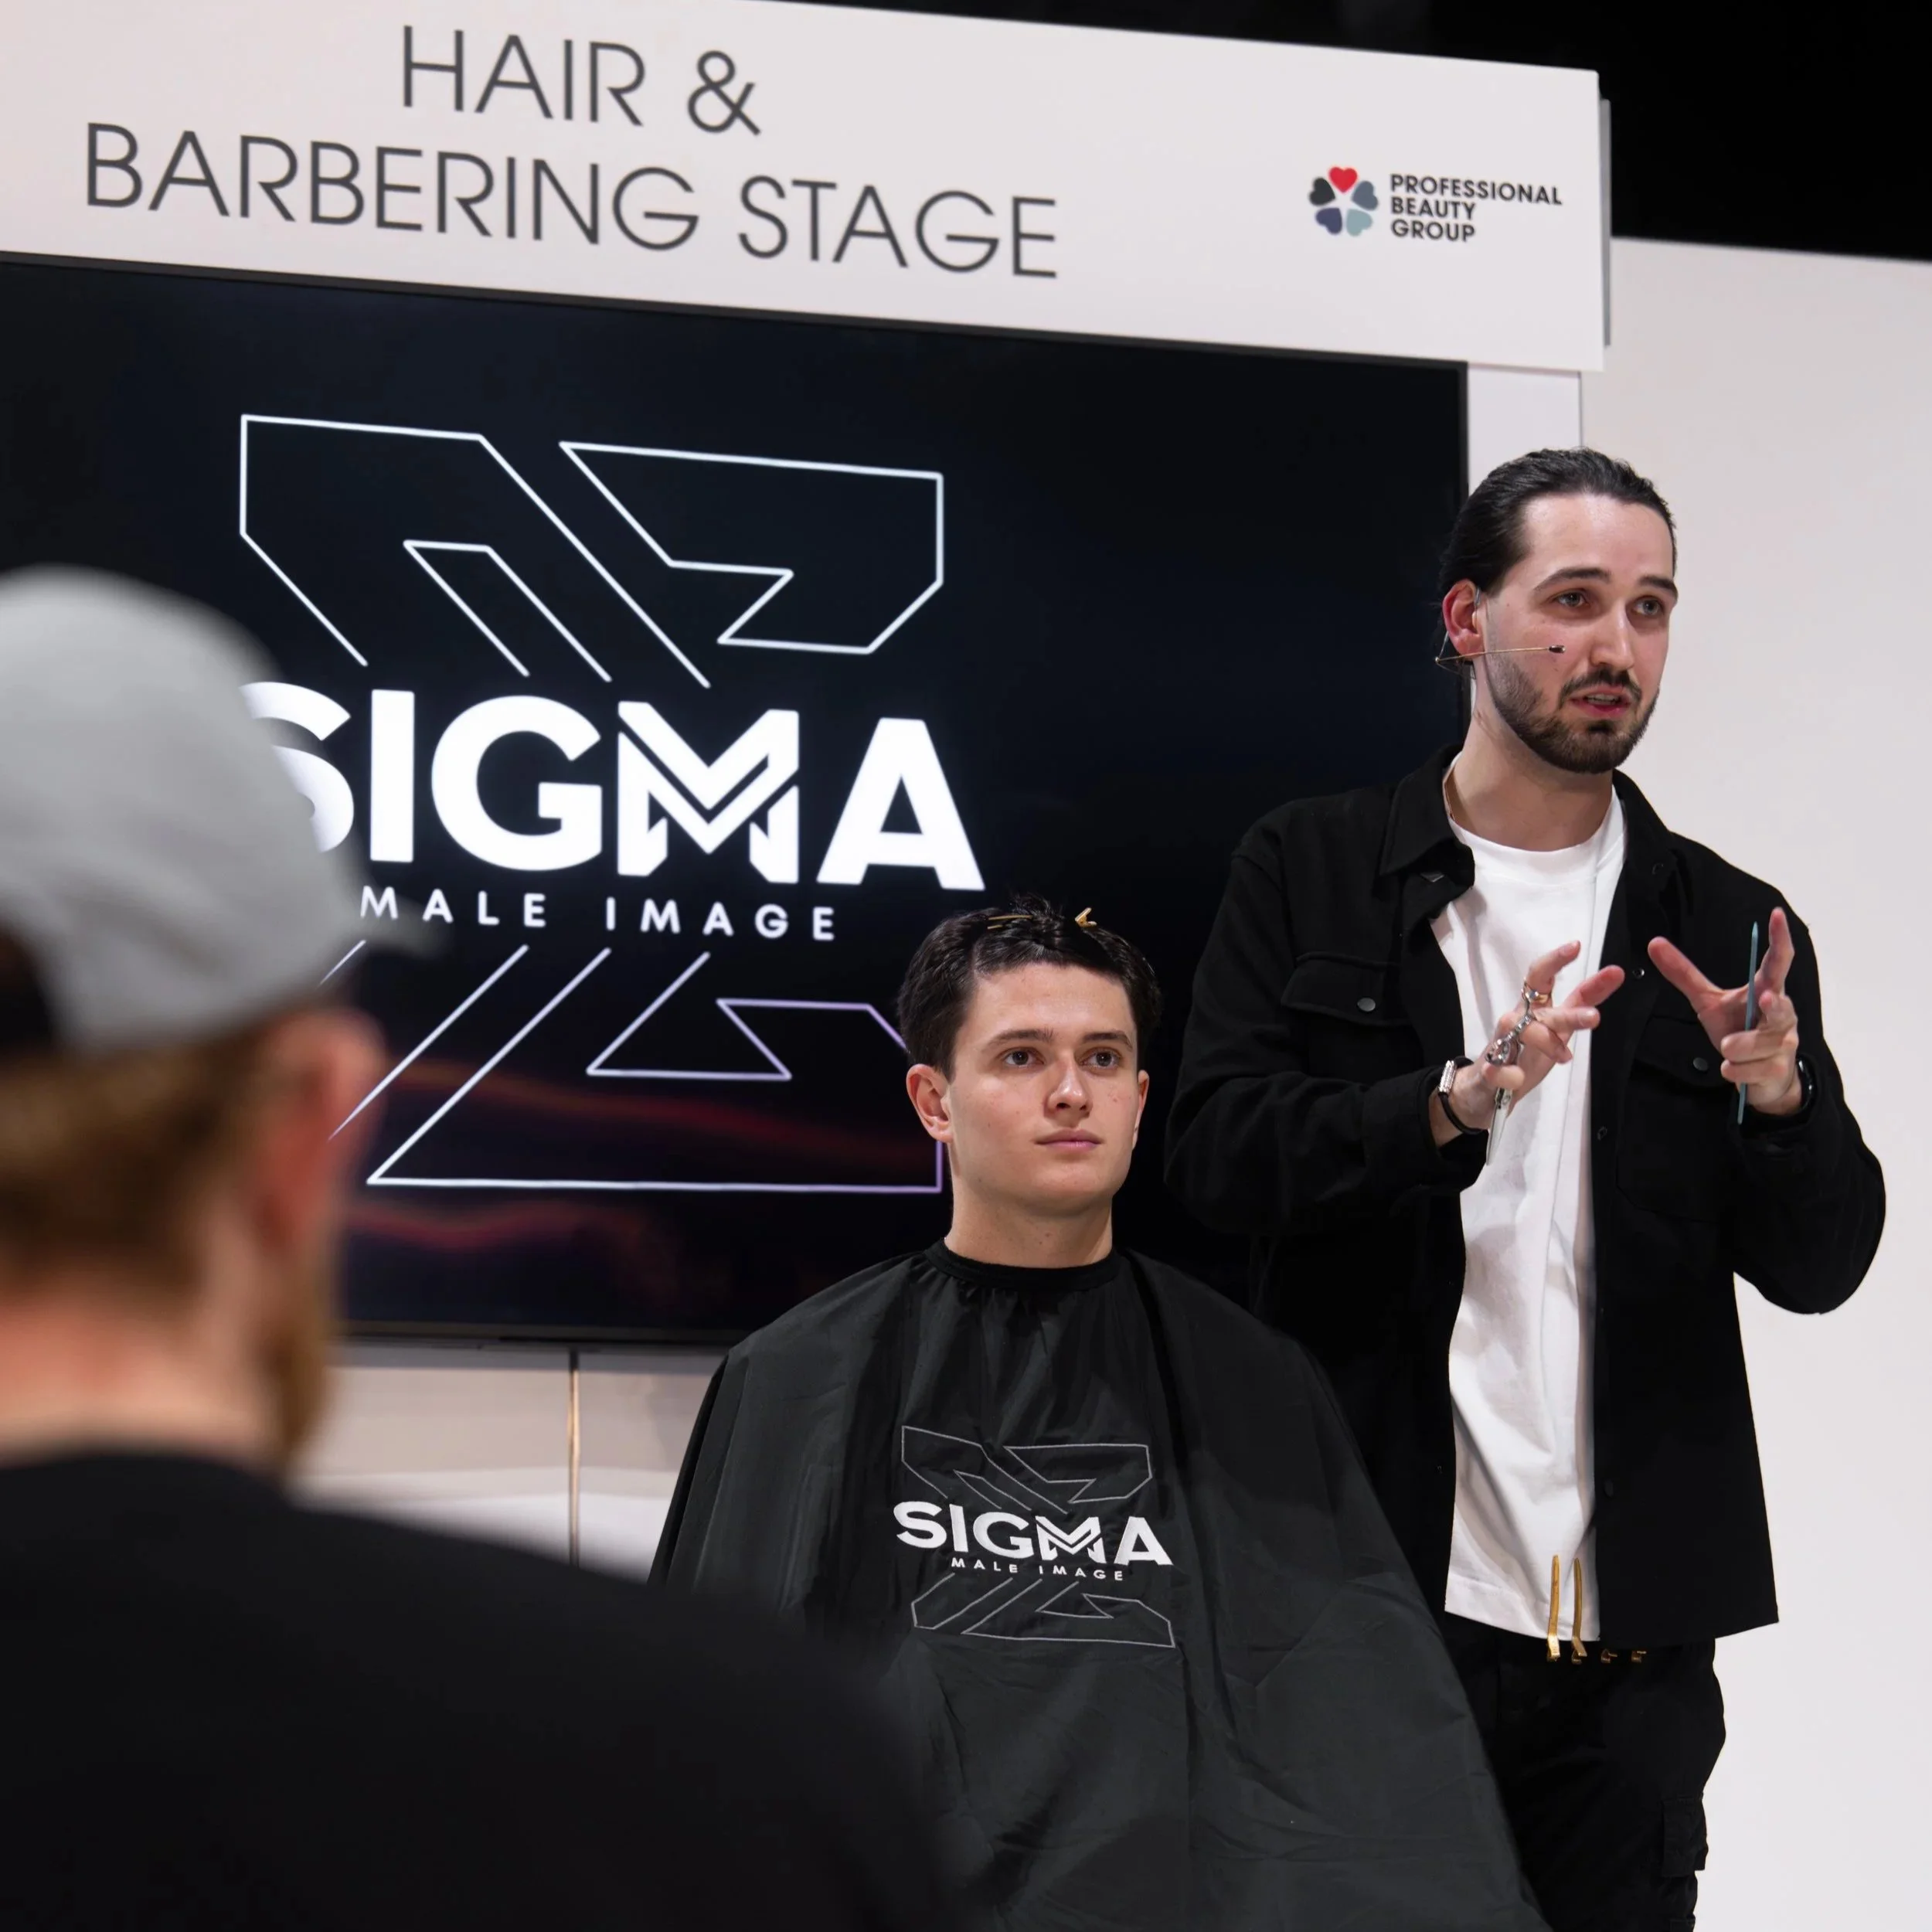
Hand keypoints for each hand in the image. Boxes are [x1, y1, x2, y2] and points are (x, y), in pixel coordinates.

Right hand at [1432, 942, 1624, 1145]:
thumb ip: (1579, 1007)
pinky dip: (1507, 1074)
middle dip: (1569, 1013)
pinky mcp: (1488, 1070)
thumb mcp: (1558, 1031)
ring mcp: (1501, 1043)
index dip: (1557, 960)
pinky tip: (1515, 1079)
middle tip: (1594, 1017)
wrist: (1484, 1088)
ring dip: (1545, 1040)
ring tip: (1565, 1057)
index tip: (1576, 945)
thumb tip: (1610, 982)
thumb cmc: (1524, 1055)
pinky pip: (1498, 1069)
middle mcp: (1517, 1020)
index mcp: (1534, 1009)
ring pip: (1523, 1031)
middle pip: (1540, 1008)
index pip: (1542, 978)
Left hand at [1647, 907, 1802, 1116]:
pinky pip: (1754, 1069)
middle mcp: (1781, 1015)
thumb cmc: (1737, 1030)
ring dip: (1740, 1046)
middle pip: (1781, 1007)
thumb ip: (1684, 975)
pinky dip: (1736, 1070)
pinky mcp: (1777, 1069)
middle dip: (1775, 1006)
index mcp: (1766, 991)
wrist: (1761, 1076)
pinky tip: (1730, 1068)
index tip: (1775, 914)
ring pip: (1762, 1043)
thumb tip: (1654, 943)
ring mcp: (1783, 1043)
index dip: (1779, 938)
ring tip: (1727, 1048)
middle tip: (1765, 1000)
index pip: (1777, 962)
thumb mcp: (1707, 1002)